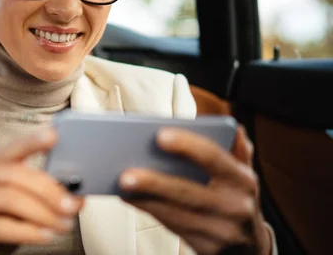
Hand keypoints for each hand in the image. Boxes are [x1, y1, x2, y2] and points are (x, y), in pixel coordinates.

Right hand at [0, 128, 82, 254]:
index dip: (32, 142)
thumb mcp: (18, 206)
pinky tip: (44, 235)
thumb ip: (39, 195)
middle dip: (49, 190)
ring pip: (10, 198)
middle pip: (14, 175)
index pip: (11, 150)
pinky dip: (30, 232)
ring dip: (43, 213)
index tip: (54, 136)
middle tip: (71, 205)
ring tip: (62, 224)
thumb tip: (75, 195)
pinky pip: (2, 227)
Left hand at [119, 125, 271, 254]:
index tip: (159, 135)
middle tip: (125, 173)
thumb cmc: (236, 199)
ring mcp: (220, 231)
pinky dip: (149, 210)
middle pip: (188, 192)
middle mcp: (234, 206)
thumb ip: (236, 150)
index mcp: (242, 180)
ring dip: (145, 199)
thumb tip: (233, 128)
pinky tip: (130, 198)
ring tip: (121, 183)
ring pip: (175, 214)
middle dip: (155, 183)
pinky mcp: (205, 248)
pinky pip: (171, 227)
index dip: (187, 146)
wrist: (250, 248)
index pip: (214, 157)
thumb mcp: (243, 174)